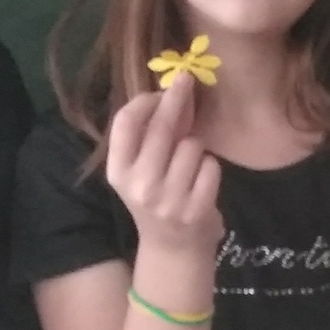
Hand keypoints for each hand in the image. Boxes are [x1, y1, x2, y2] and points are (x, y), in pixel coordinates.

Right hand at [107, 74, 223, 286]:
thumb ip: (151, 136)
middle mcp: (139, 186)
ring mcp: (168, 200)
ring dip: (196, 148)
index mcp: (118, 172)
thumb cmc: (158, 198)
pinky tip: (201, 182)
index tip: (161, 89)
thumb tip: (172, 90)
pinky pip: (211, 166)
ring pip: (192, 145)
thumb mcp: (141, 171)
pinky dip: (210, 168)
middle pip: (161, 128)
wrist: (174, 249)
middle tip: (187, 80)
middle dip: (176, 99)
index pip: (125, 123)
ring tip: (188, 166)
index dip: (145, 101)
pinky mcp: (196, 209)